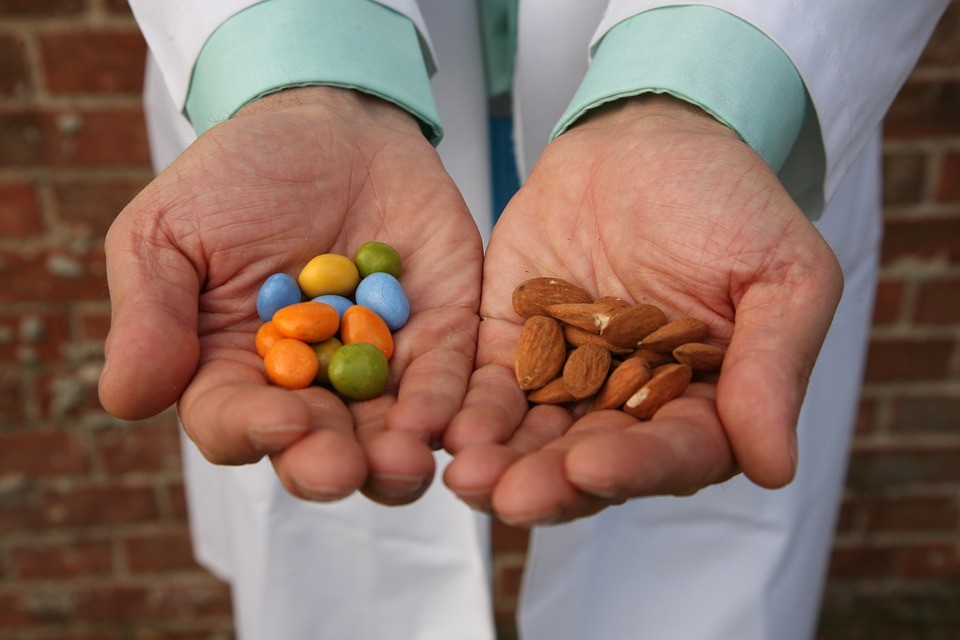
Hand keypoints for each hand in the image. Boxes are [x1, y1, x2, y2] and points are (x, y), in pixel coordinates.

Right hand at [99, 87, 482, 504]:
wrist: (328, 124)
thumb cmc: (237, 178)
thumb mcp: (170, 233)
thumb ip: (151, 313)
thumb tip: (129, 399)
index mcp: (234, 373)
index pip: (235, 423)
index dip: (253, 431)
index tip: (278, 420)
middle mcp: (310, 388)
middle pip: (317, 447)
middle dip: (328, 463)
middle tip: (344, 468)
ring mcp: (379, 368)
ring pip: (389, 434)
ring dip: (395, 458)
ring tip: (404, 462)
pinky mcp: (440, 338)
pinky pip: (446, 379)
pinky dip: (446, 400)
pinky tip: (443, 416)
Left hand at [444, 95, 841, 524]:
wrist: (646, 137)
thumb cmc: (728, 199)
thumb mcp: (780, 273)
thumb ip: (772, 365)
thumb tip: (774, 468)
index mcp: (706, 401)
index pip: (675, 452)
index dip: (636, 467)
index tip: (592, 467)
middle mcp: (634, 406)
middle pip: (594, 461)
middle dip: (551, 483)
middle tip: (508, 498)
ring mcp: (571, 378)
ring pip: (535, 437)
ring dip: (502, 461)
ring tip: (466, 476)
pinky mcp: (515, 346)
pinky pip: (490, 385)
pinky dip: (471, 408)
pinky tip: (446, 427)